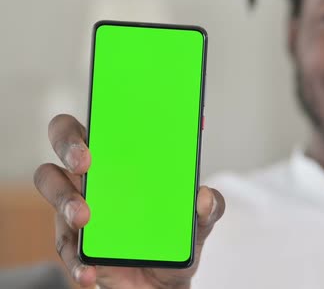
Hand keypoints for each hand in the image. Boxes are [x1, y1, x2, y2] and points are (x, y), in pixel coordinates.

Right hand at [34, 114, 224, 288]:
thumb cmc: (173, 238)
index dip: (105, 112)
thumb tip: (204, 196)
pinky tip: (88, 269)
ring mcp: (79, 206)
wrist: (162, 282)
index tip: (112, 117)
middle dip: (70, 145)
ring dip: (66, 201)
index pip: (105, 123)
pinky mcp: (74, 242)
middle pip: (65, 143)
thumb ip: (210, 207)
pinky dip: (75, 258)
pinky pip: (65, 244)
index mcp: (126, 160)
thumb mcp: (200, 222)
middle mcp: (97, 176)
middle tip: (86, 162)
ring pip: (53, 188)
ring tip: (84, 219)